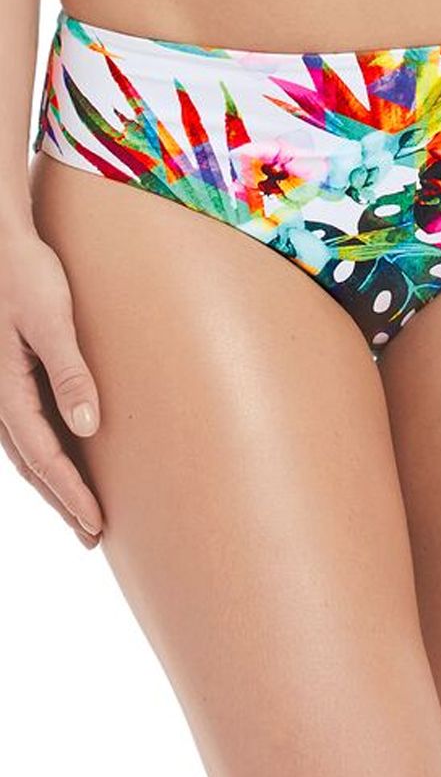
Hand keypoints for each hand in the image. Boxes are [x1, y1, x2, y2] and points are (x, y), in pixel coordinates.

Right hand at [0, 226, 102, 547]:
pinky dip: (47, 454)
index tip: (96, 523)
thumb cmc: (27, 275)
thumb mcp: (51, 321)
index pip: (42, 457)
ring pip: (28, 450)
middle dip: (62, 500)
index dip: (70, 493)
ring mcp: (3, 387)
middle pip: (32, 464)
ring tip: (82, 511)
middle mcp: (0, 396)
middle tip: (93, 535)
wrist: (1, 242)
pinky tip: (66, 460)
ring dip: (54, 483)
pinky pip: (29, 427)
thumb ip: (69, 371)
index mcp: (6, 389)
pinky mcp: (13, 375)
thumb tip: (88, 427)